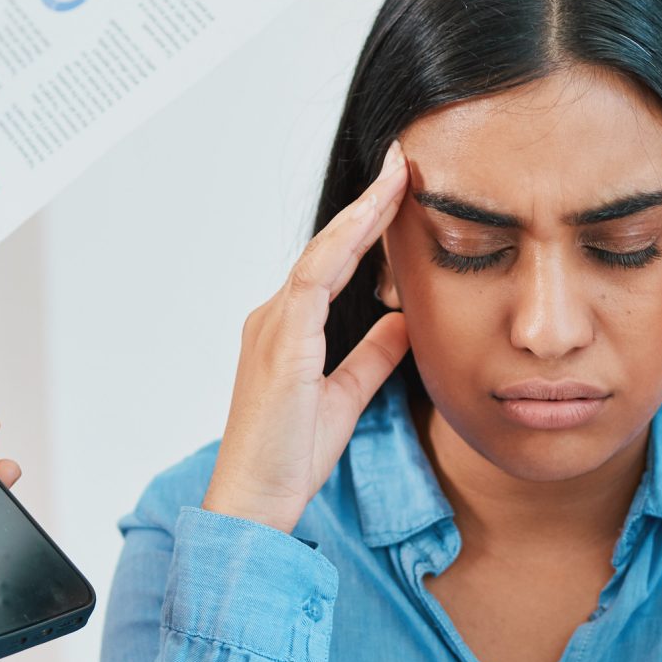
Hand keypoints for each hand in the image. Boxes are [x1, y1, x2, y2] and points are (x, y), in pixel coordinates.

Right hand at [200, 143, 413, 533]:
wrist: (255, 500)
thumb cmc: (290, 457)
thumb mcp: (349, 397)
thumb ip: (373, 356)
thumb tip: (406, 321)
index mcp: (289, 330)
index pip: (333, 263)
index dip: (366, 225)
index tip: (401, 189)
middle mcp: (274, 317)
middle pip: (328, 247)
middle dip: (368, 203)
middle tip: (405, 161)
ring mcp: (273, 326)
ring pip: (322, 253)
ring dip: (361, 213)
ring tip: (398, 176)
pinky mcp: (281, 342)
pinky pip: (314, 279)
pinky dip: (343, 245)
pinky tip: (371, 219)